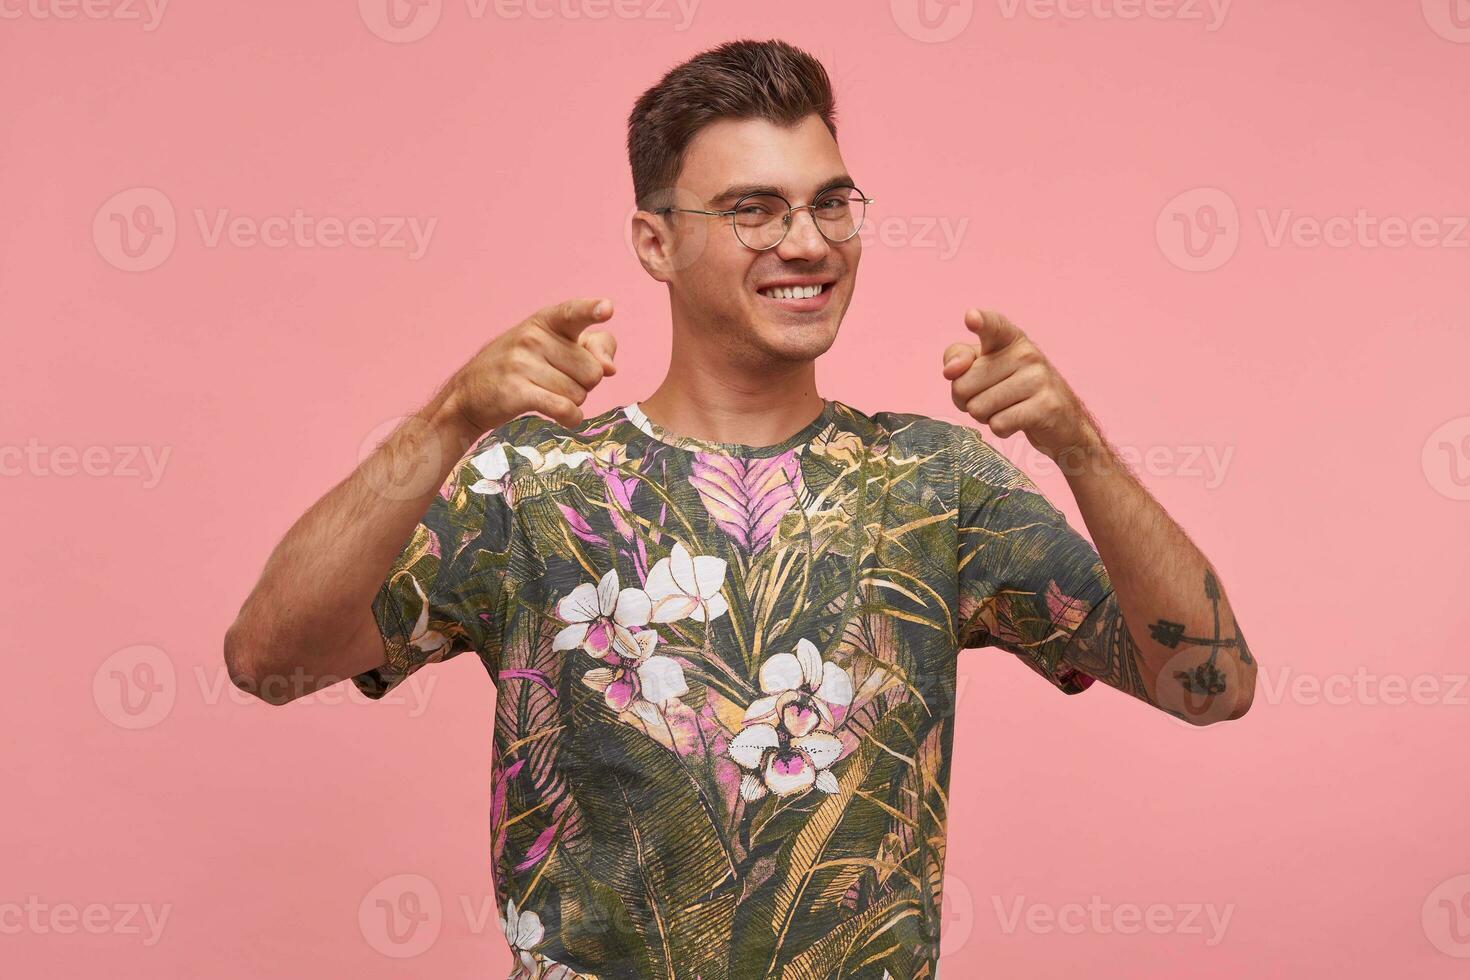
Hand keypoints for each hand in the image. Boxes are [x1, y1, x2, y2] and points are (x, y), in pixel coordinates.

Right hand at [447, 297, 617, 434]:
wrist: (469, 394)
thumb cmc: (521, 368)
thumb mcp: (554, 347)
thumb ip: (593, 348)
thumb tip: (610, 368)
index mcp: (545, 321)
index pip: (574, 313)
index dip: (592, 311)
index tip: (608, 308)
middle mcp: (533, 338)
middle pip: (593, 371)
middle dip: (583, 384)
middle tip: (558, 381)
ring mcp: (521, 364)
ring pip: (580, 394)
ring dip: (572, 402)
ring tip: (548, 394)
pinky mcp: (516, 392)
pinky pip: (564, 409)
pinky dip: (571, 418)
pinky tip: (566, 417)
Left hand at [942, 308, 1099, 460]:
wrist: (1061, 420)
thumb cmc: (1012, 390)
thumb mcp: (982, 368)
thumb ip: (959, 359)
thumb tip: (951, 371)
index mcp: (1009, 338)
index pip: (992, 325)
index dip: (981, 321)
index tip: (971, 318)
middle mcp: (1026, 353)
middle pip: (962, 385)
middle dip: (967, 401)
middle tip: (992, 398)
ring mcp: (1039, 378)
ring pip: (978, 408)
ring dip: (985, 417)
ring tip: (1007, 409)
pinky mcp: (1047, 406)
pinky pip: (998, 424)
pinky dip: (1001, 429)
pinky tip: (1018, 421)